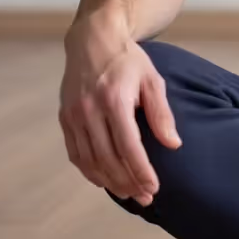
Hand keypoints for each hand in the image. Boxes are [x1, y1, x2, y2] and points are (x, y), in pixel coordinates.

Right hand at [59, 17, 180, 205]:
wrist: (93, 40)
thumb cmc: (129, 61)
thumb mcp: (152, 80)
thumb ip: (162, 113)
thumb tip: (173, 144)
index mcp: (114, 100)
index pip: (129, 147)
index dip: (141, 172)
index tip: (154, 189)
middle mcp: (89, 109)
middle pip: (108, 159)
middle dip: (128, 182)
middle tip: (145, 198)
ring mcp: (73, 114)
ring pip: (90, 160)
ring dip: (109, 181)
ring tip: (129, 193)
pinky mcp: (64, 117)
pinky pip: (75, 152)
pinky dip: (89, 170)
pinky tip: (104, 180)